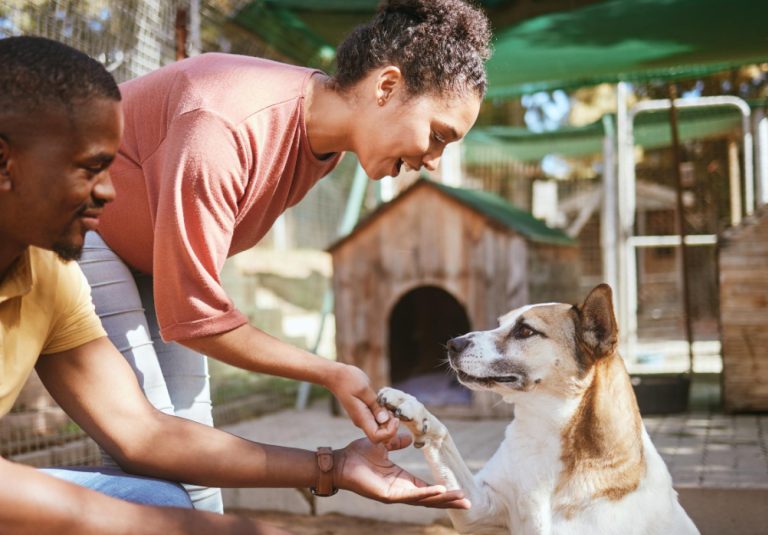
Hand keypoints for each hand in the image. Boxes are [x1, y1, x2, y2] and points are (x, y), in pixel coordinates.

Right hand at [327, 363, 397, 442]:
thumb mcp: (364, 390)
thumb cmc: (348, 380)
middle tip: (394, 410)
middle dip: (391, 426)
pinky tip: (385, 402)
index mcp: (361, 418)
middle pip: (380, 435)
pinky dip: (384, 414)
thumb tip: (385, 419)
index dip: (390, 432)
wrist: (336, 376)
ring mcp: (363, 418)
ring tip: (389, 404)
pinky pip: (377, 419)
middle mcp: (362, 421)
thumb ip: (375, 405)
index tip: (395, 418)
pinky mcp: (365, 412)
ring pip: (380, 427)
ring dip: (389, 419)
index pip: (377, 437)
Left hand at [334, 434, 470, 508]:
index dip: (442, 491)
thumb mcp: (383, 444)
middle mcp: (400, 490)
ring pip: (423, 499)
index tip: (459, 491)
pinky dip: (426, 493)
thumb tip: (410, 438)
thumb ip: (396, 441)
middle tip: (468, 501)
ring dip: (442, 499)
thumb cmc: (358, 454)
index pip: (426, 488)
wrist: (340, 460)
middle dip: (449, 500)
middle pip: (430, 498)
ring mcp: (394, 494)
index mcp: (401, 480)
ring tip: (460, 498)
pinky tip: (440, 491)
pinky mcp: (387, 495)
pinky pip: (410, 495)